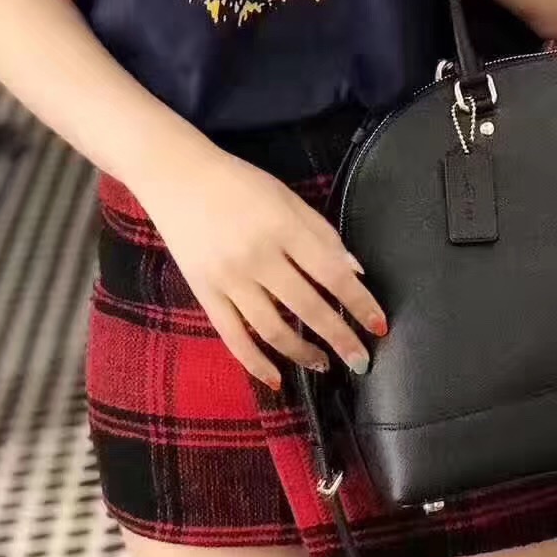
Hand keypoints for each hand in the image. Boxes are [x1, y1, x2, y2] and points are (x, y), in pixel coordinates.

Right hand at [139, 140, 386, 393]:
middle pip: (307, 307)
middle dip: (339, 337)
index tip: (379, 326)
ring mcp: (228, 279)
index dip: (359, 304)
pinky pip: (233, 336)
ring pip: (271, 329)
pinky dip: (255, 362)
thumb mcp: (287, 197)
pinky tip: (276, 379)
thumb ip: (322, 234)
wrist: (177, 176)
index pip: (331, 274)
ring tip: (323, 365)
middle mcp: (257, 257)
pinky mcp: (204, 293)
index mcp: (283, 227)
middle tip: (361, 360)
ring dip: (302, 353)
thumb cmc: (240, 184)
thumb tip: (356, 272)